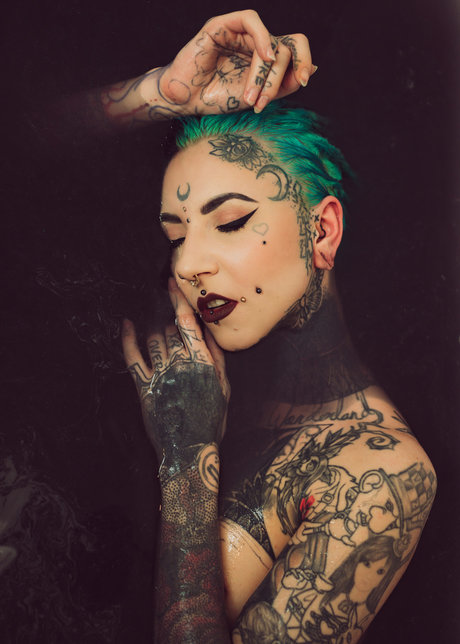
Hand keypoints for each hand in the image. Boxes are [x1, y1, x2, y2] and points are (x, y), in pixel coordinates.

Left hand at [122, 278, 229, 469]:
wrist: (189, 450)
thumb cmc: (211, 420)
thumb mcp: (224, 388)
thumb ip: (217, 359)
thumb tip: (210, 333)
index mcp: (201, 362)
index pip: (187, 323)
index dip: (178, 300)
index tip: (171, 283)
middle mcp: (179, 363)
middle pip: (170, 329)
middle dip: (167, 315)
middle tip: (166, 305)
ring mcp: (159, 374)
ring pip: (154, 339)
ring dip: (154, 326)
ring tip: (155, 316)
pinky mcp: (143, 387)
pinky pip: (132, 357)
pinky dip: (128, 339)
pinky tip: (126, 325)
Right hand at [157, 9, 314, 115]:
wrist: (187, 101)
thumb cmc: (218, 98)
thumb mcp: (259, 96)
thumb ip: (283, 85)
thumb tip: (311, 69)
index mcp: (265, 56)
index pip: (295, 47)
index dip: (304, 60)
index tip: (303, 81)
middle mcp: (255, 42)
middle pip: (286, 48)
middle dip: (278, 79)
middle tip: (263, 102)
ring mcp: (240, 32)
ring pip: (270, 41)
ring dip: (265, 72)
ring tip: (252, 96)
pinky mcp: (222, 25)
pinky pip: (251, 20)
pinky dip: (263, 38)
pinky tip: (264, 57)